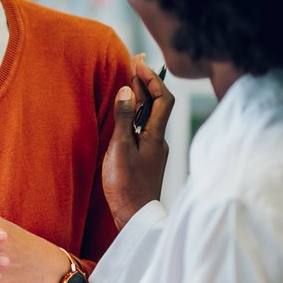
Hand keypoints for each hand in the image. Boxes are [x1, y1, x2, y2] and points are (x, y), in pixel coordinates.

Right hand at [102, 56, 172, 228]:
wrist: (136, 218)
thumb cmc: (126, 185)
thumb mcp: (120, 149)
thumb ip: (122, 119)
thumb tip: (126, 90)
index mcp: (155, 135)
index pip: (162, 98)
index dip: (152, 79)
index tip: (138, 64)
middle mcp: (158, 140)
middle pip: (157, 105)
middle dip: (146, 83)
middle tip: (134, 64)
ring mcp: (153, 151)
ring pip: (150, 117)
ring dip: (141, 99)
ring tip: (128, 84)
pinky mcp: (146, 160)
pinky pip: (143, 129)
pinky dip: (135, 116)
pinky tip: (125, 116)